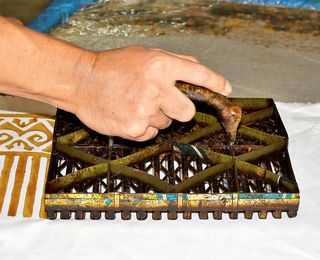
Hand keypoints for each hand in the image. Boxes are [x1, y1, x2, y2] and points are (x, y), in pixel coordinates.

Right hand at [74, 46, 231, 140]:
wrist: (82, 81)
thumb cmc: (113, 67)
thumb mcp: (145, 55)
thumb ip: (174, 62)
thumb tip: (198, 71)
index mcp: (161, 65)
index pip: (199, 76)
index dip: (216, 83)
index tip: (226, 89)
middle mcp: (156, 88)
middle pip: (188, 111)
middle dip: (180, 109)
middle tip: (163, 102)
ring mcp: (146, 110)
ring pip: (167, 123)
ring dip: (156, 116)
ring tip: (136, 103)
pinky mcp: (135, 128)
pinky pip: (151, 133)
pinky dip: (143, 126)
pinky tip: (129, 114)